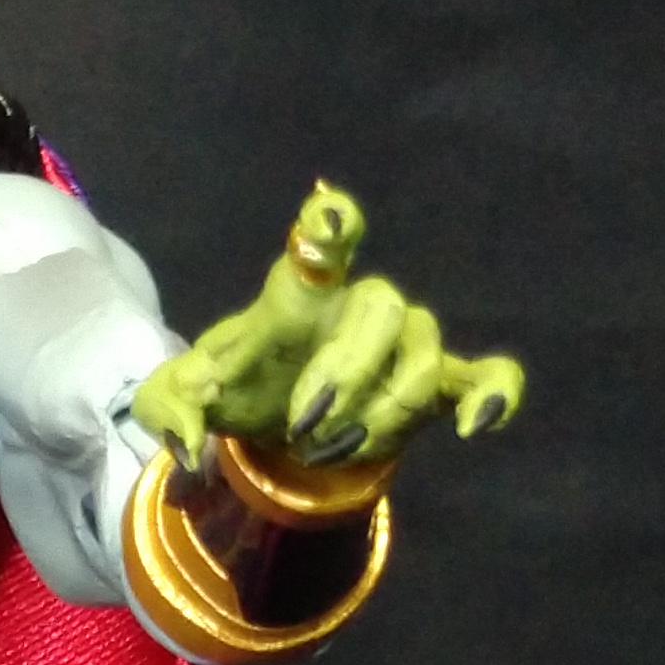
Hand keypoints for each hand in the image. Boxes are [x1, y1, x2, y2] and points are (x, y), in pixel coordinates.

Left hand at [131, 182, 524, 471]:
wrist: (273, 426)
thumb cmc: (232, 390)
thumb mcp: (180, 400)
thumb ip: (171, 412)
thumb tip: (188, 447)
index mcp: (297, 296)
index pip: (317, 248)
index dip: (327, 231)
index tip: (329, 216)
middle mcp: (359, 304)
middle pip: (385, 310)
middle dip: (347, 377)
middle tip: (300, 427)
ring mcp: (404, 342)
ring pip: (423, 364)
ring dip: (376, 420)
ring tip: (326, 447)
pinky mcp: (435, 386)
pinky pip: (485, 375)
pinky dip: (493, 395)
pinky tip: (471, 426)